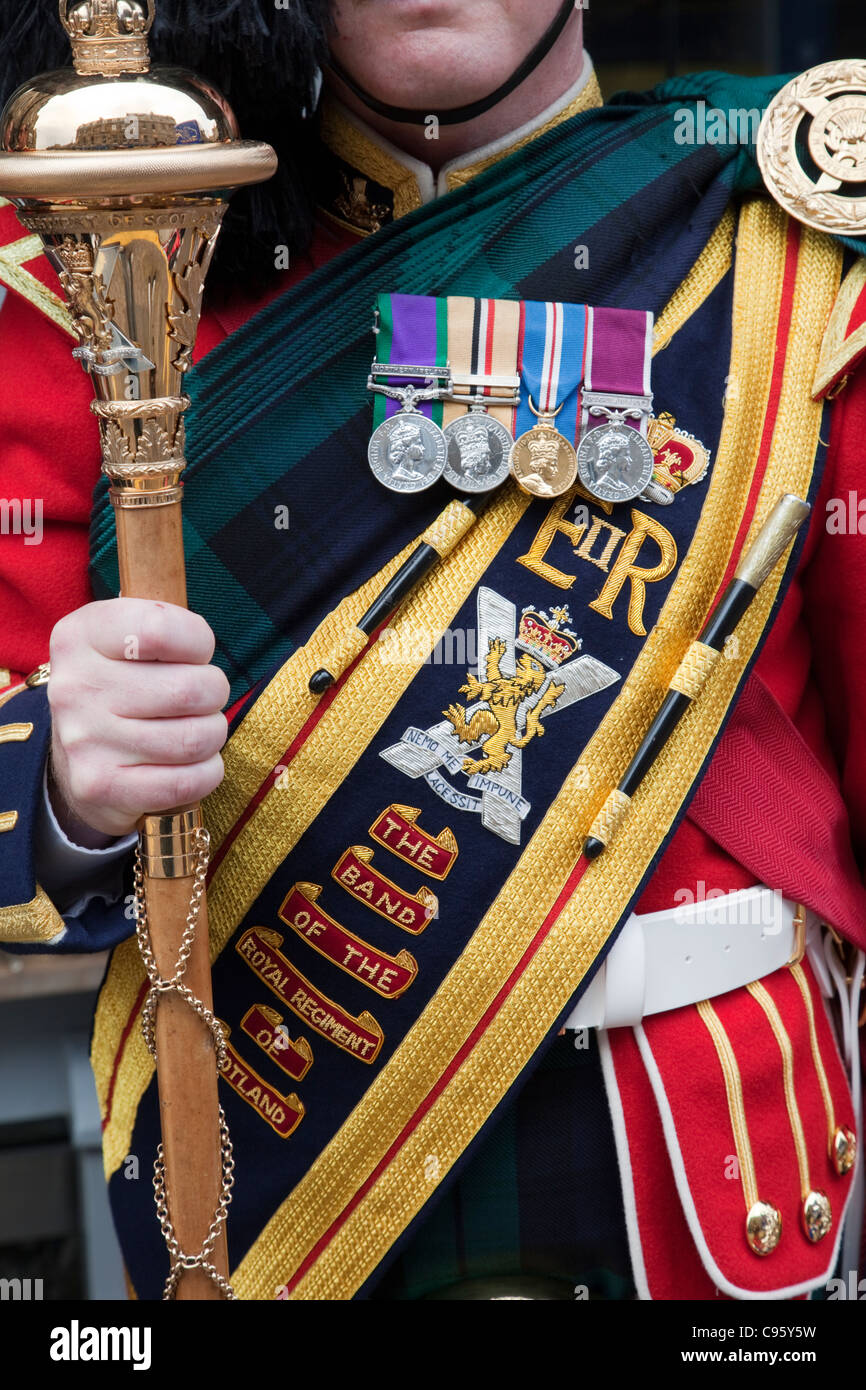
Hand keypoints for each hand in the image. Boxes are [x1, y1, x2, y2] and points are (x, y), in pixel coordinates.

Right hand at [47, 599, 229, 843]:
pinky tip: (192, 763)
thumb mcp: (129, 638)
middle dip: (214, 694)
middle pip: (190, 690)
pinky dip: (206, 773)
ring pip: (195, 739)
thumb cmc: (125, 685)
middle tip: (201, 698)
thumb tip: (202, 647)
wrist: (81, 755)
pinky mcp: (99, 786)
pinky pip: (186, 782)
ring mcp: (84, 740)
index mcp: (81, 636)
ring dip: (212, 735)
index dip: (198, 642)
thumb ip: (166, 627)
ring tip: (195, 729)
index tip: (193, 655)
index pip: (161, 629)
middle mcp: (75, 686)